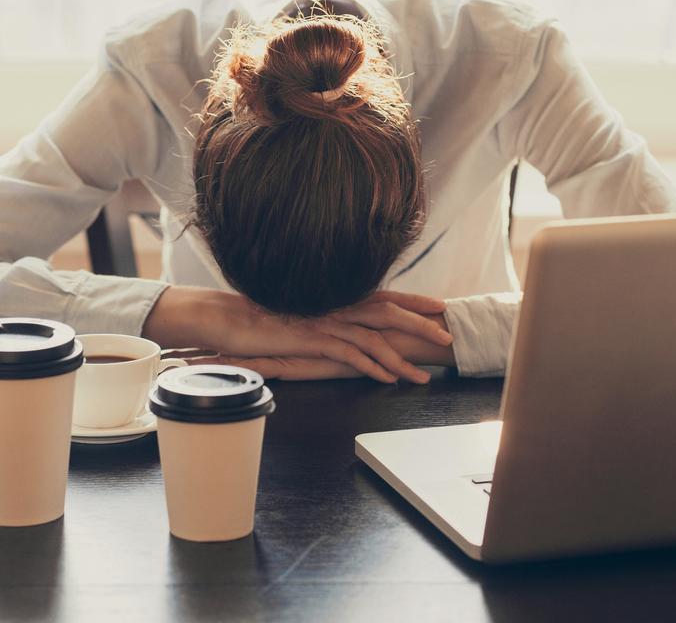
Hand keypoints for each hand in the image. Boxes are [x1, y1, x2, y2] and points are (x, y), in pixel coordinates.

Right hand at [144, 287, 451, 384]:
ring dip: (402, 356)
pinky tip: (389, 378)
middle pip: (387, 311)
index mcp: (334, 298)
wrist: (227, 319)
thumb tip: (343, 328)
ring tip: (424, 374)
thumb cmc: (261, 319)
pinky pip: (349, 353)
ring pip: (374, 336)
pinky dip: (372, 366)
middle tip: (448, 336)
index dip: (413, 300)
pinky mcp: (312, 338)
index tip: (439, 305)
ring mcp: (324, 321)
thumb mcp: (300, 317)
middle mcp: (334, 305)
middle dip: (421, 323)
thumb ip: (323, 319)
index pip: (382, 296)